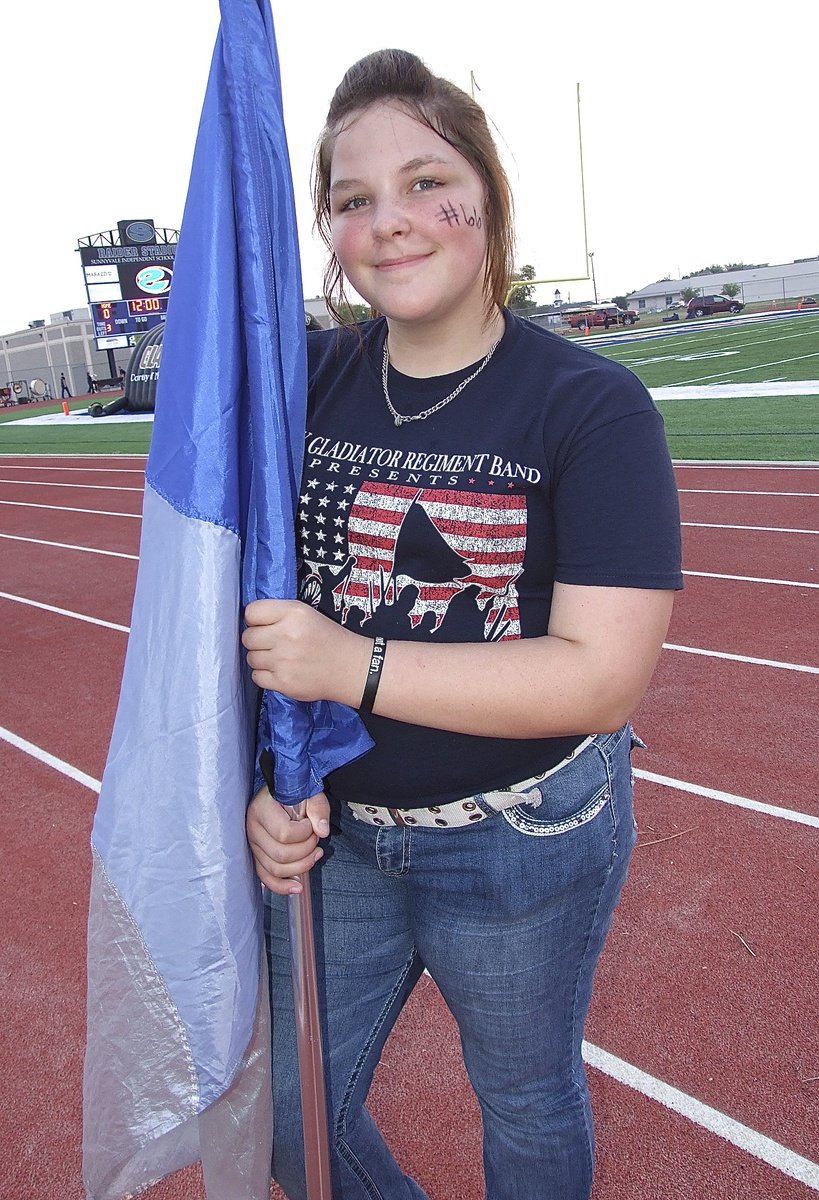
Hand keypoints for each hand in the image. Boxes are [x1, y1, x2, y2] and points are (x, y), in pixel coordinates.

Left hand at [242, 599, 370, 705]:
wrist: (350, 667)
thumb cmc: (327, 638)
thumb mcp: (305, 613)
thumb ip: (277, 613)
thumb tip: (247, 621)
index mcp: (293, 613)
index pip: (251, 612)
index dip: (256, 619)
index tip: (264, 625)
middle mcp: (287, 635)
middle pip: (247, 637)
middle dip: (257, 640)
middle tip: (273, 643)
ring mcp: (284, 660)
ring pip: (251, 658)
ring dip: (261, 659)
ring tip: (280, 658)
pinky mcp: (283, 682)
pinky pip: (256, 676)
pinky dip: (265, 675)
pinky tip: (281, 670)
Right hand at [246, 786, 330, 894]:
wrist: (279, 794)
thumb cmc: (293, 793)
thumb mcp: (308, 792)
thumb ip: (318, 808)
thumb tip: (322, 831)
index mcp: (261, 809)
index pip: (284, 833)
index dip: (304, 833)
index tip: (310, 824)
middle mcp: (252, 829)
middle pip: (281, 855)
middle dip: (306, 851)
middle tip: (315, 840)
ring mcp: (252, 845)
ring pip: (275, 869)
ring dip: (300, 866)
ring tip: (315, 854)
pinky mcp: (256, 856)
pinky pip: (265, 877)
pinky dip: (281, 886)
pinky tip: (297, 887)